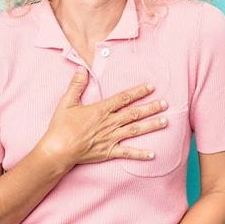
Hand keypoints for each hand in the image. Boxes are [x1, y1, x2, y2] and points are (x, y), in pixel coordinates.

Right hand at [35, 67, 170, 170]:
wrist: (58, 150)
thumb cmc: (60, 127)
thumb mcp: (66, 102)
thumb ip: (76, 85)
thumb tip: (81, 68)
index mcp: (101, 110)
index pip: (123, 98)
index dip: (138, 92)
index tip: (151, 87)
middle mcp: (109, 123)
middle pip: (134, 113)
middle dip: (151, 107)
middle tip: (166, 104)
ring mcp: (110, 138)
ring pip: (135, 130)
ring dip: (151, 126)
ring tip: (165, 122)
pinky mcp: (108, 152)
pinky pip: (127, 153)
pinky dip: (140, 154)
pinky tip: (153, 155)